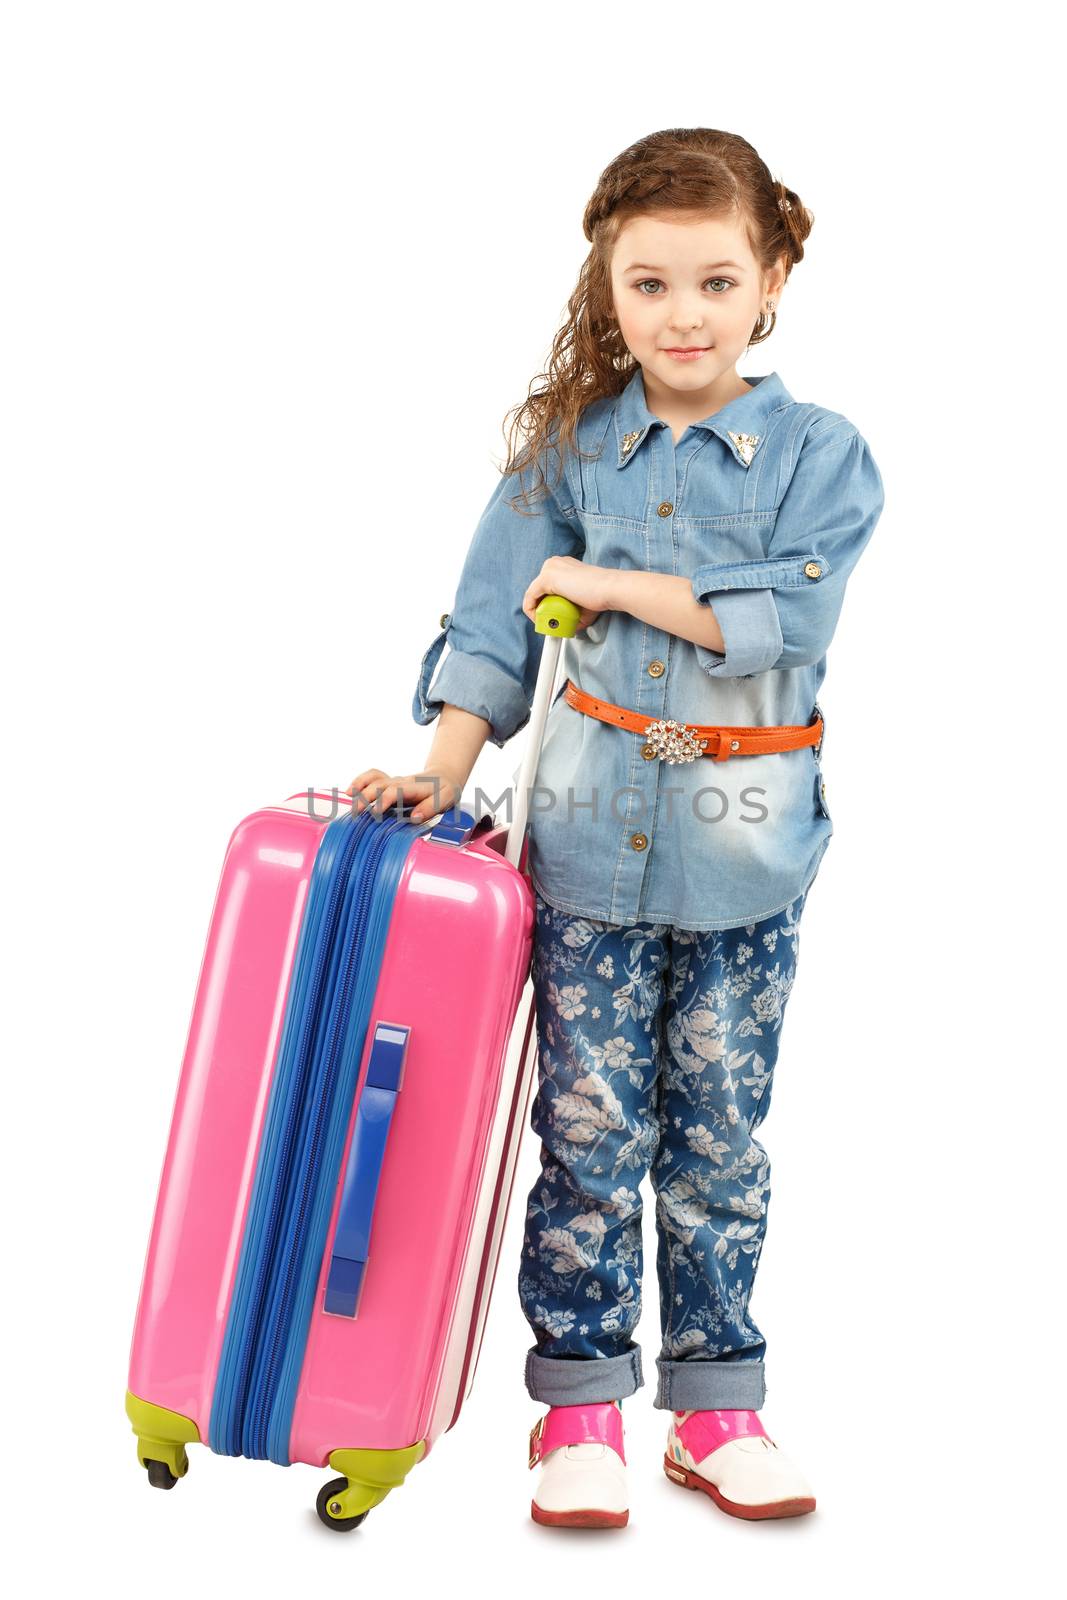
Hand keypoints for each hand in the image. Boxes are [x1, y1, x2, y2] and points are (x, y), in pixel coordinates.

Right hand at [344, 766, 463, 825]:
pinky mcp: (389, 784)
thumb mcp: (446, 799)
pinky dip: (360, 782)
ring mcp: (394, 782)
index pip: (397, 790)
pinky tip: (350, 792)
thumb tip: (414, 816)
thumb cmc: (445, 791)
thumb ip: (431, 807)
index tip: (376, 812)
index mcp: (416, 787)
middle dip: (367, 796)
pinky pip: (373, 777)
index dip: (385, 799)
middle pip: (381, 784)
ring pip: (375, 779)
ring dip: (361, 787)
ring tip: (349, 798)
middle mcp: (402, 782)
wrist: (444, 776)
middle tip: (357, 812)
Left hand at [521, 556, 616, 630]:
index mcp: (563, 565)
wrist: (609, 589)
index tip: (552, 618)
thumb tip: (568, 627)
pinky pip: (530, 598)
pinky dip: (531, 612)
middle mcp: (554, 563)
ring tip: (548, 624)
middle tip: (550, 623)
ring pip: (533, 594)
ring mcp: (549, 569)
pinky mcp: (546, 578)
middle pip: (538, 590)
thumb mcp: (582, 603)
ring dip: (537, 611)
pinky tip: (539, 621)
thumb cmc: (601, 595)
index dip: (545, 604)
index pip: (545, 586)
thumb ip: (572, 612)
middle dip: (541, 608)